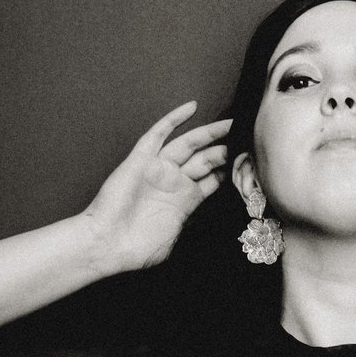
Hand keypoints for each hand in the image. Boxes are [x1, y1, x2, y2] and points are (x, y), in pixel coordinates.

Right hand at [84, 101, 230, 271]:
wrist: (106, 244)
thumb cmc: (136, 249)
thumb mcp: (174, 242)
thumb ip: (190, 227)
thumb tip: (208, 222)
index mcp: (185, 201)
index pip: (213, 180)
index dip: (230, 170)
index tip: (249, 162)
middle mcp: (174, 181)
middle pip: (206, 159)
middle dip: (226, 150)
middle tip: (247, 138)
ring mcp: (158, 168)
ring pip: (188, 144)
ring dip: (209, 133)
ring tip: (232, 123)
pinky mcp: (141, 160)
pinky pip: (158, 134)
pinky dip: (173, 120)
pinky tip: (191, 107)